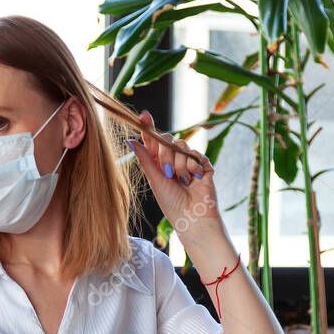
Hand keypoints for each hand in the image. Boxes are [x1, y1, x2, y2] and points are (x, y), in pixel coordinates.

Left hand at [127, 110, 226, 241]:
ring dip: (180, 164)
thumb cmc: (172, 205)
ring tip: (182, 181)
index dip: (149, 128)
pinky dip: (194, 166)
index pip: (153, 142)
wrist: (193, 218)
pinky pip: (197, 154)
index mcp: (159, 165)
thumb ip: (145, 159)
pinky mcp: (203, 166)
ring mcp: (189, 163)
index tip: (144, 115)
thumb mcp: (155, 180)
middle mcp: (173, 162)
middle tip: (167, 172)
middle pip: (168, 140)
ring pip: (182, 146)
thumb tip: (130, 141)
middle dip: (166, 153)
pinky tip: (194, 179)